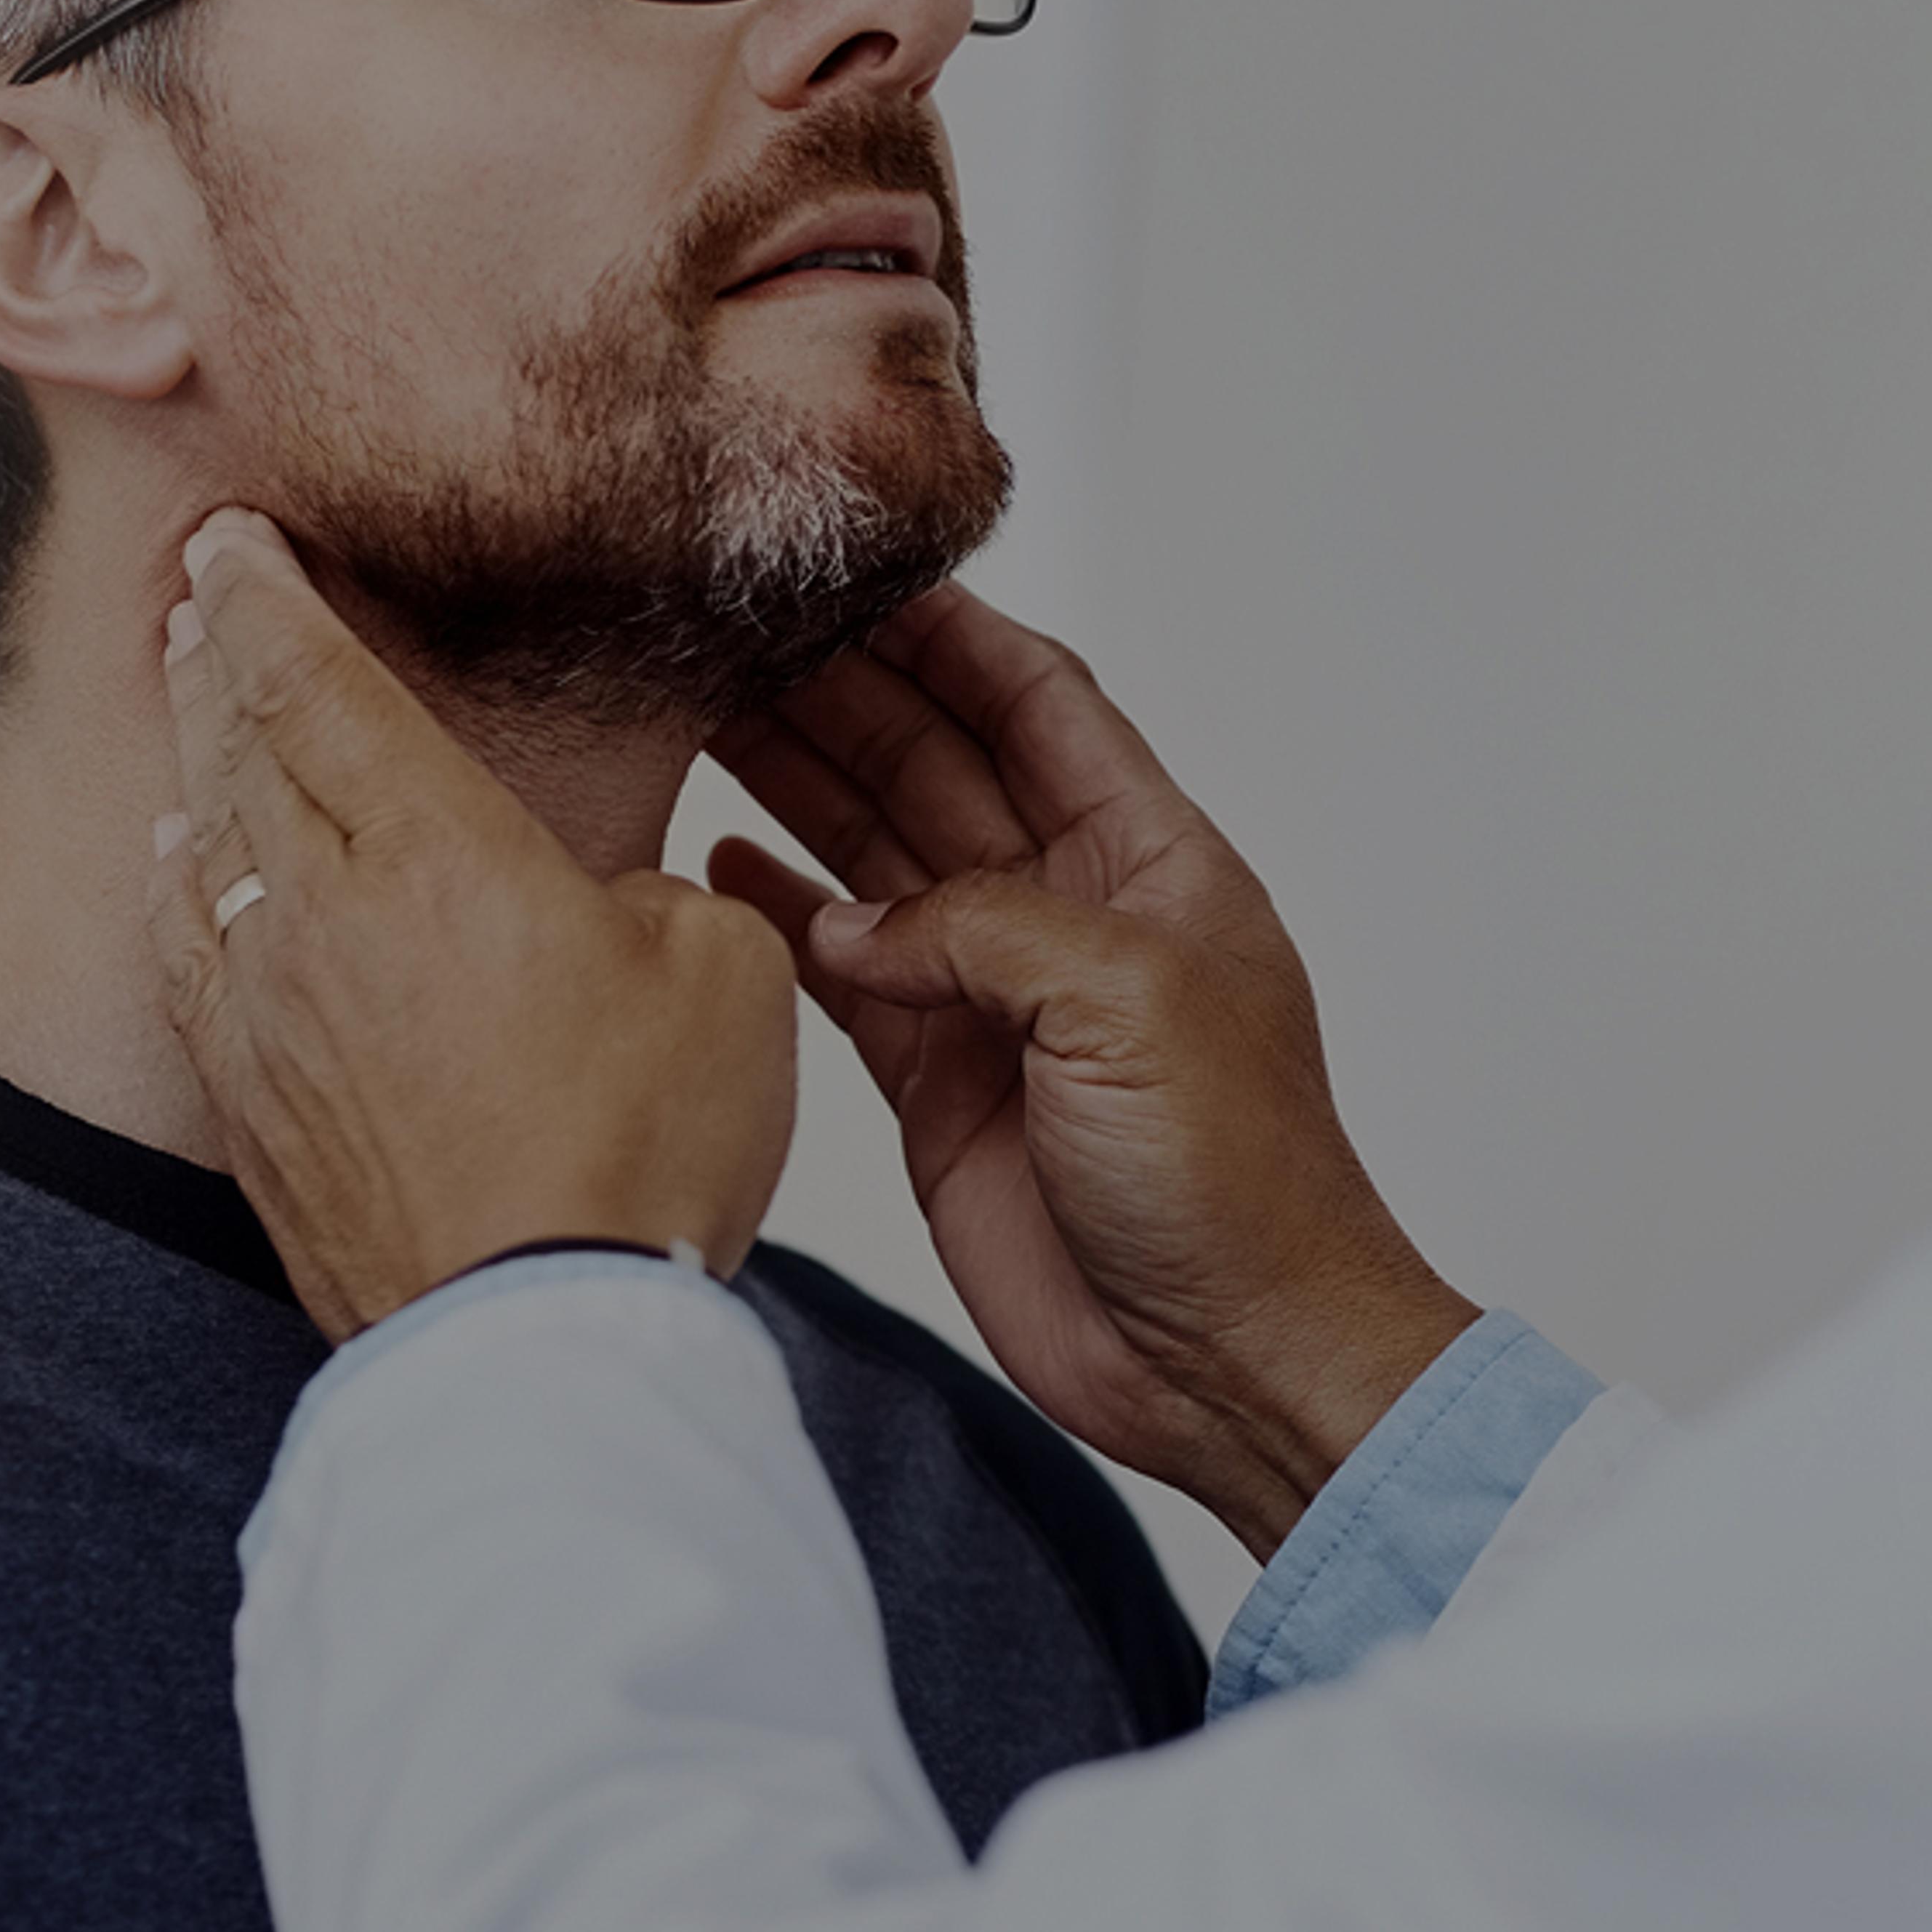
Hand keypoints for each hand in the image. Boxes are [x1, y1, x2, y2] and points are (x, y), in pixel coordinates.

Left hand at [149, 512, 798, 1340]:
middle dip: (218, 653)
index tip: (237, 536)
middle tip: (201, 590)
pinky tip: (180, 865)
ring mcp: (271, 1016)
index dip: (270, 596)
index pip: (320, 684)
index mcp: (441, 853)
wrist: (539, 1335)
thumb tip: (601, 909)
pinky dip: (179, 888)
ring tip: (189, 702)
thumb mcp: (722, 971)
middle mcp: (327, 916)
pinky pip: (191, 958)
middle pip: (243, 749)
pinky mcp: (253, 1107)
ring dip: (195, 759)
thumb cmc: (640, 1154)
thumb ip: (656, 897)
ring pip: (206, 849)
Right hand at [711, 588, 1476, 1555]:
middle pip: (938, 764)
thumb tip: (855, 922)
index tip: (854, 572)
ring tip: (692, 713)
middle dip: (842, 695)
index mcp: (1153, 862)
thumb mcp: (1126, 1007)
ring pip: (879, 857)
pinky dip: (784, 914)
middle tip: (729, 631)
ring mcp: (1000, 999)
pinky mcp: (939, 1083)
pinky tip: (716, 857)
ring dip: (796, 784)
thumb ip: (984, 929)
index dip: (951, 636)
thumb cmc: (1238, 1184)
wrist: (1234, 1359)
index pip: (1040, 703)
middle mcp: (1072, 914)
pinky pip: (845, 969)